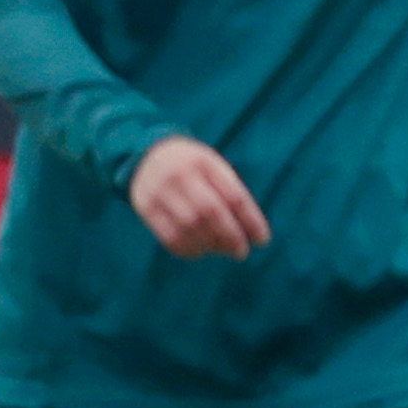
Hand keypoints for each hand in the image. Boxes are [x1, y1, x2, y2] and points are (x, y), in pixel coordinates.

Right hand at [126, 136, 267, 259]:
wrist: (147, 155)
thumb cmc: (193, 168)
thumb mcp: (213, 168)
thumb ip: (229, 193)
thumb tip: (247, 231)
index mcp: (205, 163)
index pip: (234, 196)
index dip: (251, 221)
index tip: (262, 240)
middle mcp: (180, 175)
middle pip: (210, 211)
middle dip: (230, 236)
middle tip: (241, 253)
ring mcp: (160, 191)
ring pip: (189, 226)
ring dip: (210, 244)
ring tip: (220, 250)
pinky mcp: (145, 207)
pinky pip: (168, 236)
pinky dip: (188, 249)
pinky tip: (199, 251)